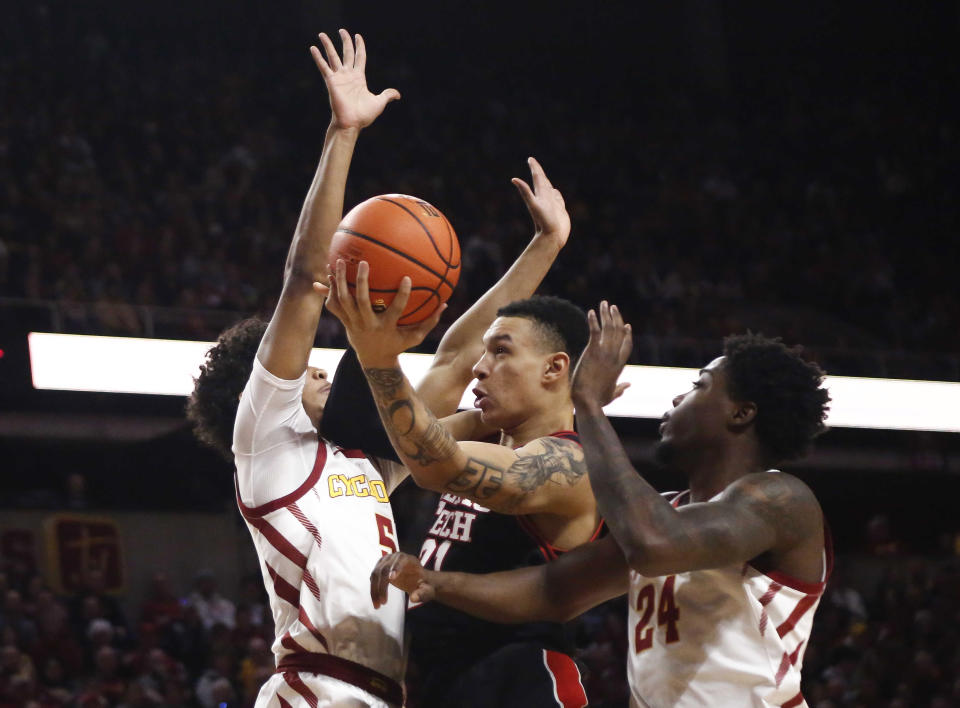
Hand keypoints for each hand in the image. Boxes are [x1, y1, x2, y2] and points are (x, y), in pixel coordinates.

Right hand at [311, 30, 400, 130]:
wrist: (352, 123)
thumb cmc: (364, 115)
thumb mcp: (379, 102)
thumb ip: (387, 95)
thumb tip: (398, 95)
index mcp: (359, 78)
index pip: (360, 57)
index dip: (359, 46)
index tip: (357, 36)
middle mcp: (348, 75)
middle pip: (347, 53)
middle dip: (345, 41)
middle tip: (342, 31)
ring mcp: (339, 77)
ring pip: (333, 57)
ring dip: (327, 45)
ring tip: (322, 34)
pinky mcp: (331, 81)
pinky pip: (324, 67)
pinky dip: (318, 58)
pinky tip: (313, 48)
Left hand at [323, 259, 444, 365]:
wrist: (374, 360)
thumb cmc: (397, 345)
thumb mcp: (415, 337)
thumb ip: (430, 321)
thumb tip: (445, 304)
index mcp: (386, 327)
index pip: (395, 310)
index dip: (402, 295)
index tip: (407, 278)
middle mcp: (367, 324)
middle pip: (361, 302)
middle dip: (361, 282)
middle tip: (362, 263)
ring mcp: (354, 323)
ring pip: (343, 301)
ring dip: (339, 282)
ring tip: (337, 262)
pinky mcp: (345, 322)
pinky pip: (334, 306)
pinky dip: (329, 292)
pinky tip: (326, 277)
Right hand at [370, 552, 435, 608]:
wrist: (418, 581)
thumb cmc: (424, 584)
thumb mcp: (427, 590)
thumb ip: (423, 593)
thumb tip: (413, 598)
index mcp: (408, 559)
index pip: (400, 560)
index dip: (395, 567)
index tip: (391, 578)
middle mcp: (394, 558)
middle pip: (384, 569)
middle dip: (382, 586)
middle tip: (383, 602)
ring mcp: (385, 562)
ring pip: (375, 574)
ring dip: (374, 590)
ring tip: (378, 605)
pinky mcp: (380, 569)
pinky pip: (373, 579)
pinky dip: (373, 591)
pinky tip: (376, 601)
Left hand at [511, 157, 569, 247]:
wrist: (551, 237)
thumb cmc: (543, 222)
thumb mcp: (534, 205)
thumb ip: (525, 192)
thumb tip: (513, 179)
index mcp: (540, 194)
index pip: (537, 178)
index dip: (535, 168)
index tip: (530, 159)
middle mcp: (545, 198)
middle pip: (542, 182)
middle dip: (538, 172)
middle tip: (533, 163)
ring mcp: (552, 204)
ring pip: (550, 189)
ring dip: (547, 183)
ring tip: (543, 177)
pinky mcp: (559, 210)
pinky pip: (558, 198)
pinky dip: (557, 194)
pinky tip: (555, 192)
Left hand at [572, 301, 632, 408]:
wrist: (588, 401)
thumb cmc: (598, 400)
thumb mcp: (612, 394)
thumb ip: (621, 388)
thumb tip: (628, 385)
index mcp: (619, 365)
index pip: (627, 345)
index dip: (627, 334)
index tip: (626, 325)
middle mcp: (614, 356)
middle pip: (619, 332)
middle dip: (616, 318)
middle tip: (613, 307)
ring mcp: (605, 353)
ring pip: (609, 328)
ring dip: (607, 314)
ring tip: (605, 303)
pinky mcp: (593, 352)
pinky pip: (594, 332)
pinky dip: (593, 320)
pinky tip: (591, 312)